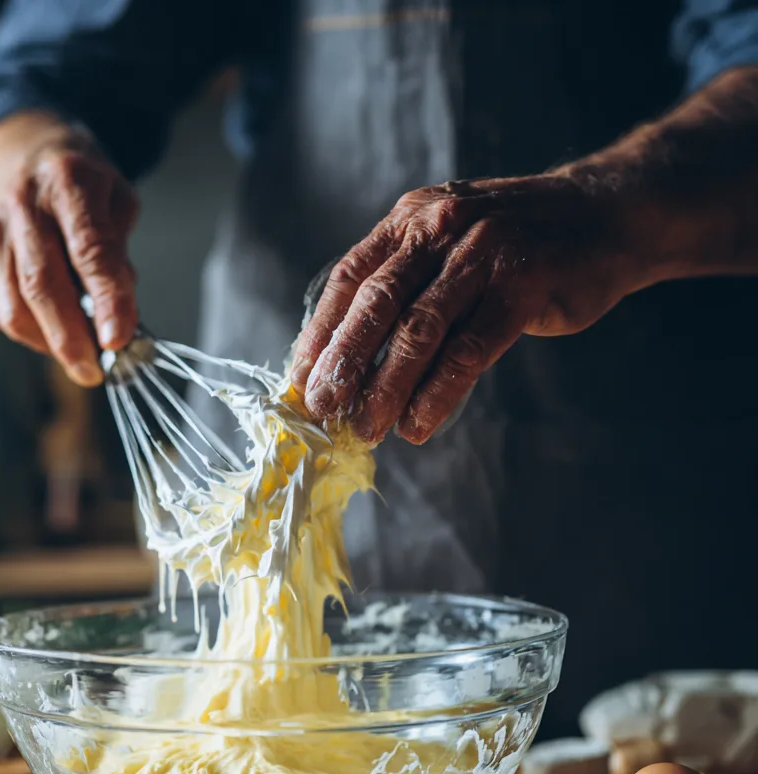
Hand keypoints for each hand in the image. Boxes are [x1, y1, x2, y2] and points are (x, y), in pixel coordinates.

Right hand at [0, 113, 138, 386]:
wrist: (29, 156)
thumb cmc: (85, 188)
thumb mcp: (119, 202)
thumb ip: (120, 255)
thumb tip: (119, 315)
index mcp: (68, 181)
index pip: (89, 249)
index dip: (105, 299)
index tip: (117, 340)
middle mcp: (23, 204)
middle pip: (41, 283)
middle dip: (69, 338)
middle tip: (93, 372)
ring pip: (14, 305)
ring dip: (47, 344)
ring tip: (77, 358)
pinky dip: (25, 335)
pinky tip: (49, 335)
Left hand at [290, 173, 641, 443]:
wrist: (605, 215)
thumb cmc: (513, 243)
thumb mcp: (447, 241)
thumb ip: (403, 284)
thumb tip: (347, 356)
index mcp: (410, 220)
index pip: (349, 279)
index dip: (320, 333)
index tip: (299, 381)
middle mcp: (441, 229)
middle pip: (377, 304)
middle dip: (343, 363)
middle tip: (322, 409)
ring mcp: (484, 254)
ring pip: (419, 331)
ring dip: (387, 387)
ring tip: (366, 428)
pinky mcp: (523, 286)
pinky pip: (469, 351)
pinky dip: (438, 393)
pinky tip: (418, 424)